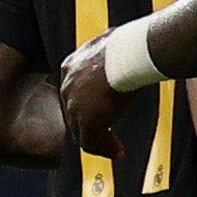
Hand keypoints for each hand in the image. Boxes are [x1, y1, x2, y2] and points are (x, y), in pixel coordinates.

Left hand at [58, 34, 119, 157]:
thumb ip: (110, 53)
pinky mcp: (87, 120)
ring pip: (80, 131)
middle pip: (74, 115)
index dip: (88, 105)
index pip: (74, 93)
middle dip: (92, 126)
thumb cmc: (127, 47)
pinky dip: (104, 149)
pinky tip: (118, 151)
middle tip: (107, 135)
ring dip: (98, 141)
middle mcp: (68, 87)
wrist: (129, 54)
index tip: (103, 111)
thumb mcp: (111, 45)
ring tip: (114, 147)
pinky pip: (90, 143)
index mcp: (71, 67)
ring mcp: (75, 105)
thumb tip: (126, 46)